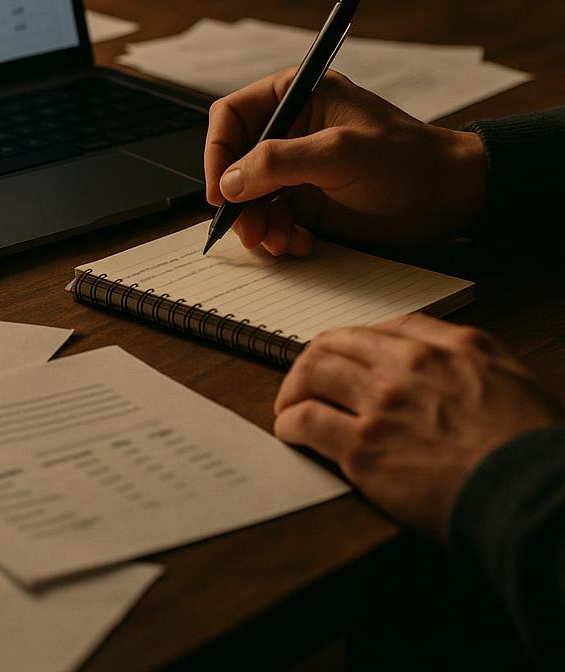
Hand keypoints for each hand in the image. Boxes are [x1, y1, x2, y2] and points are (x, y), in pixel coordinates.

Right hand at [203, 68, 487, 254]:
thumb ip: (277, 162)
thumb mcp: (338, 153)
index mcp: (295, 95)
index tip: (219, 191)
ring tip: (278, 242)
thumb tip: (228, 182)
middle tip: (247, 229)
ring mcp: (298, 168)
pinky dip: (277, 235)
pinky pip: (272, 219)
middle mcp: (290, 129)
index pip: (231, 117)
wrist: (452, 198)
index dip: (217, 152)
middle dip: (238, 198)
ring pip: (249, 196)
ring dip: (257, 223)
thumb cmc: (406, 160)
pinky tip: (299, 244)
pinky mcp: (308, 201)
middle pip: (234, 162)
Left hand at [273, 314, 562, 538]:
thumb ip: (470, 355)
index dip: (355, 343)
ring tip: (291, 405)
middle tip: (306, 380)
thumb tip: (440, 351)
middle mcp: (409, 365)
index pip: (382, 327)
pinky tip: (291, 432)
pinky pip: (307, 420)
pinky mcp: (363, 447)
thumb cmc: (532, 446)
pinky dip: (291, 423)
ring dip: (294, 387)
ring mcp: (382, 404)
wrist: (532, 496)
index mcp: (448, 346)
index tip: (345, 359)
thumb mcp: (513, 377)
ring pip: (313, 372)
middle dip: (314, 359)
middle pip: (337, 343)